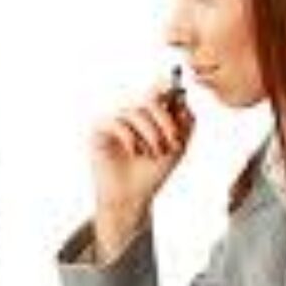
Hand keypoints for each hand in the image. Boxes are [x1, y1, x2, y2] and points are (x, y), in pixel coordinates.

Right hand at [91, 83, 193, 261]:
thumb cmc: (152, 174)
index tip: (177, 90)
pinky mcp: (100, 131)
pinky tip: (135, 152)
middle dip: (165, 119)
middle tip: (173, 141)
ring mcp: (115, 121)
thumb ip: (185, 124)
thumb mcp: (177, 148)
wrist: (133, 197)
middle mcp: (132, 115)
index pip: (158, 92)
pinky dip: (130, 137)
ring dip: (151, 133)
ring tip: (154, 152)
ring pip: (135, 112)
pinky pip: (117, 123)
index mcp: (150, 117)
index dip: (167, 87)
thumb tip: (184, 99)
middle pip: (150, 100)